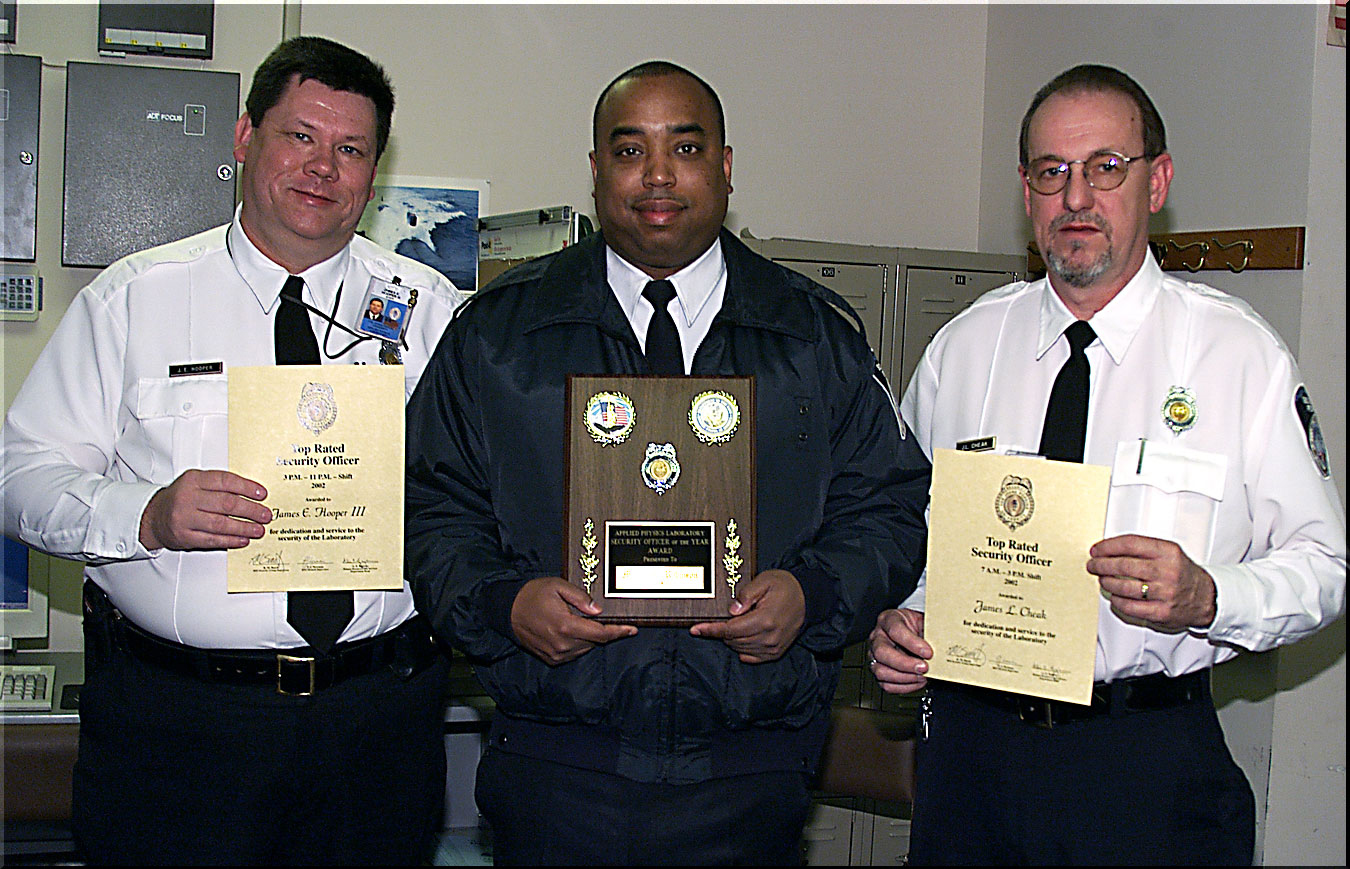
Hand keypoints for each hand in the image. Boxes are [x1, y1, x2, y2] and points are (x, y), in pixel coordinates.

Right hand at [139, 469, 270, 550]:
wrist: (154, 516)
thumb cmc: (181, 498)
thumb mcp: (196, 483)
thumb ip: (220, 485)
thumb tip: (253, 494)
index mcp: (193, 480)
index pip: (225, 481)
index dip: (247, 488)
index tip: (262, 494)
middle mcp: (187, 498)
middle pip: (226, 503)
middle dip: (251, 510)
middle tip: (265, 515)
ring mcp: (184, 519)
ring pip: (220, 524)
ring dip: (244, 528)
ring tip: (259, 529)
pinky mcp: (184, 537)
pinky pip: (212, 540)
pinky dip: (230, 540)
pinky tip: (243, 539)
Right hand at [510, 577, 636, 664]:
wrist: (507, 611)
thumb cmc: (533, 595)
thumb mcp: (558, 586)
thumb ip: (580, 598)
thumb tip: (598, 610)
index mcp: (566, 626)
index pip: (601, 634)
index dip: (619, 631)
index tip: (633, 629)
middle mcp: (562, 644)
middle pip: (595, 641)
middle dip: (601, 629)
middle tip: (594, 615)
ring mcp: (556, 654)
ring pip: (585, 648)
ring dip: (588, 636)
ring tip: (574, 619)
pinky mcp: (551, 659)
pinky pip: (573, 653)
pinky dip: (577, 643)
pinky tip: (568, 629)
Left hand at [689, 568, 804, 663]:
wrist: (809, 598)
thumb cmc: (785, 586)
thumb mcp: (764, 581)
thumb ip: (746, 595)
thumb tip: (731, 611)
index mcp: (764, 620)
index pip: (730, 629)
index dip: (710, 630)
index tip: (695, 629)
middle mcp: (769, 638)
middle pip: (732, 640)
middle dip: (722, 630)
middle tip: (725, 616)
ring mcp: (773, 648)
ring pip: (740, 649)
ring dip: (732, 638)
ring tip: (739, 622)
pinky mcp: (776, 653)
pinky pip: (751, 657)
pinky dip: (742, 649)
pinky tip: (742, 637)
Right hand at [869, 608, 929, 694]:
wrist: (912, 631)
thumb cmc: (916, 626)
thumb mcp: (923, 622)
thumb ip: (930, 632)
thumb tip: (945, 645)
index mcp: (888, 620)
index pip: (895, 630)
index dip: (912, 643)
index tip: (928, 652)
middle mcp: (878, 637)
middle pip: (882, 652)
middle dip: (905, 664)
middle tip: (924, 668)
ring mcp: (875, 655)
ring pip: (881, 671)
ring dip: (905, 677)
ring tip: (922, 676)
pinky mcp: (879, 671)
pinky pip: (886, 684)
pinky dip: (904, 686)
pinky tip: (917, 681)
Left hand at [1088, 534, 1216, 629]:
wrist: (1206, 597)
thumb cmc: (1182, 573)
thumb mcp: (1169, 553)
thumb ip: (1143, 549)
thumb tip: (1109, 550)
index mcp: (1168, 552)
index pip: (1130, 544)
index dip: (1108, 546)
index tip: (1097, 550)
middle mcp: (1167, 572)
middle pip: (1124, 565)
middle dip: (1101, 565)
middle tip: (1093, 565)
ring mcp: (1164, 593)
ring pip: (1124, 586)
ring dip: (1107, 582)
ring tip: (1102, 579)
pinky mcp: (1161, 612)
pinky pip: (1130, 607)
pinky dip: (1117, 600)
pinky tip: (1114, 596)